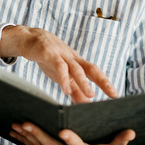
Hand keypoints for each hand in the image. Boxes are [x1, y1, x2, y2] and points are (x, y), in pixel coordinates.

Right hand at [0, 25, 116, 102]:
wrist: (29, 40)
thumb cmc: (48, 58)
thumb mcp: (62, 76)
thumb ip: (74, 90)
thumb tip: (87, 104)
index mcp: (77, 63)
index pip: (95, 73)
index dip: (106, 83)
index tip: (116, 95)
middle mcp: (73, 58)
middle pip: (91, 68)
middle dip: (103, 81)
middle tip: (113, 94)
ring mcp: (61, 55)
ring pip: (76, 68)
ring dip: (84, 82)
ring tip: (91, 95)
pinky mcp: (49, 54)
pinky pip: (59, 66)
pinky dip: (63, 77)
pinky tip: (66, 90)